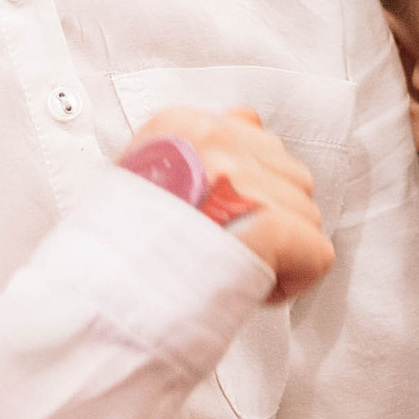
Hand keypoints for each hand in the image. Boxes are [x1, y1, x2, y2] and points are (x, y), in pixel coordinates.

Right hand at [126, 104, 334, 309]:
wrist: (101, 298)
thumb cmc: (121, 251)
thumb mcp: (144, 176)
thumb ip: (202, 148)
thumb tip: (251, 120)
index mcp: (182, 126)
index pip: (254, 138)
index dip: (244, 192)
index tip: (211, 221)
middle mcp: (216, 142)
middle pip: (289, 176)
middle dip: (268, 219)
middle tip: (221, 251)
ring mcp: (245, 181)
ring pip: (307, 215)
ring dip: (279, 253)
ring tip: (225, 269)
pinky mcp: (271, 224)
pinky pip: (318, 255)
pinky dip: (292, 283)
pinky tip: (246, 289)